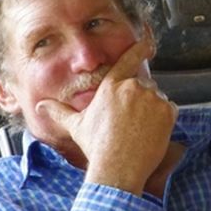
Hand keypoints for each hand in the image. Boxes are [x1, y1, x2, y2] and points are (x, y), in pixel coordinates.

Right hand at [37, 38, 177, 193]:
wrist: (118, 169)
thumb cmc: (96, 147)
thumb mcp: (76, 126)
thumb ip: (60, 112)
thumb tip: (41, 106)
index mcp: (111, 85)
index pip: (129, 58)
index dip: (141, 48)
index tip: (148, 42)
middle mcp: (132, 87)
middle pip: (144, 85)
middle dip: (141, 99)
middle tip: (132, 121)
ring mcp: (151, 98)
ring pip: (157, 98)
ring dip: (152, 109)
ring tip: (139, 130)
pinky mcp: (167, 111)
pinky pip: (170, 110)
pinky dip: (164, 120)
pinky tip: (151, 133)